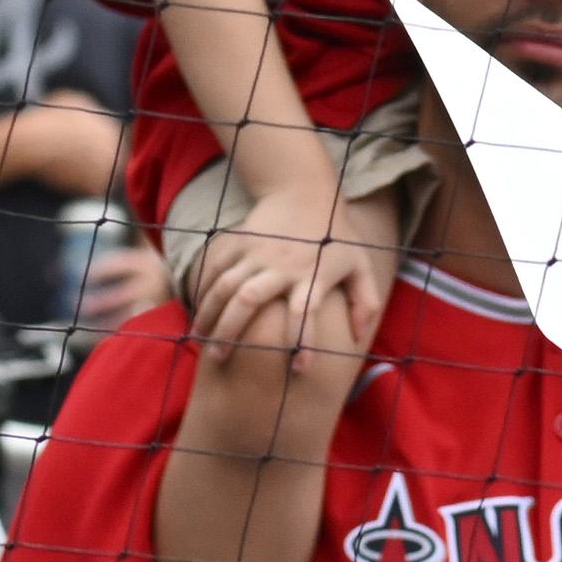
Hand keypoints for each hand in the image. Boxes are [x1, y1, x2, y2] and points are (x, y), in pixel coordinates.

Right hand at [188, 156, 381, 362]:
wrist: (305, 192)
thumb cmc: (336, 238)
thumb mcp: (361, 265)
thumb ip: (365, 302)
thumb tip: (357, 337)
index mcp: (313, 274)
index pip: (305, 311)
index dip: (302, 340)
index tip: (298, 369)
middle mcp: (282, 265)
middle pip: (250, 299)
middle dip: (231, 331)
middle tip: (219, 359)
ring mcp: (256, 251)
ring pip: (225, 285)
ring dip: (209, 314)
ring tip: (200, 341)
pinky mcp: (239, 240)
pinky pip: (214, 266)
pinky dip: (202, 289)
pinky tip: (196, 312)